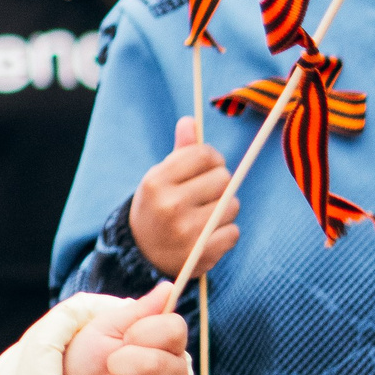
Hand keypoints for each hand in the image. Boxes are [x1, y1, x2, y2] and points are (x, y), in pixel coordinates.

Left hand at [60, 285, 190, 374]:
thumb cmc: (85, 360)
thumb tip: (168, 287)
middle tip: (109, 367)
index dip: (142, 332)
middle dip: (119, 363)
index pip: (174, 330)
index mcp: (169, 349)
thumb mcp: (106, 328)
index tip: (124, 338)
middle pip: (158, 365)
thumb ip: (139, 312)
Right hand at [129, 117, 238, 278]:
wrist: (140, 254)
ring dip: (224, 209)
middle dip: (219, 184)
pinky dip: (225, 232)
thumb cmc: (157, 207)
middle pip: (224, 178)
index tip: (207, 168)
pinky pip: (234, 232)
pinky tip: (208, 234)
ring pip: (232, 205)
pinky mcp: (200, 254)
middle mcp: (169, 205)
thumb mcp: (160, 178)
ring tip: (205, 215)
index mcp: (156, 181)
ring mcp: (185, 231)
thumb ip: (180, 152)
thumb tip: (190, 120)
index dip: (212, 159)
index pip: (204, 155)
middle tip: (206, 194)